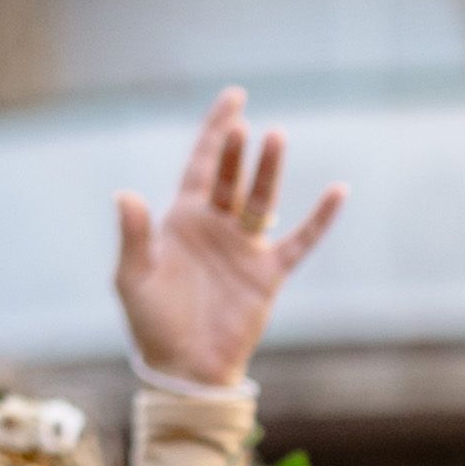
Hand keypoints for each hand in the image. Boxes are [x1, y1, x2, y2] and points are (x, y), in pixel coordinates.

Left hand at [115, 89, 346, 389]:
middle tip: (242, 124)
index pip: (200, 164)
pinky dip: (319, 218)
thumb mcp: (132, 277)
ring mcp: (244, 247)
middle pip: (230, 176)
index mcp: (182, 220)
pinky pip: (300, 240)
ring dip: (268, 171)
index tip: (232, 98)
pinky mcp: (268, 273)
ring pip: (261, 199)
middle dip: (235, 150)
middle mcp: (216, 226)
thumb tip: (126, 194)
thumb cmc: (152, 323)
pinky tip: (338, 191)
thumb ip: (134, 235)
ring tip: (276, 138)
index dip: (213, 131)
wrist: (185, 367)